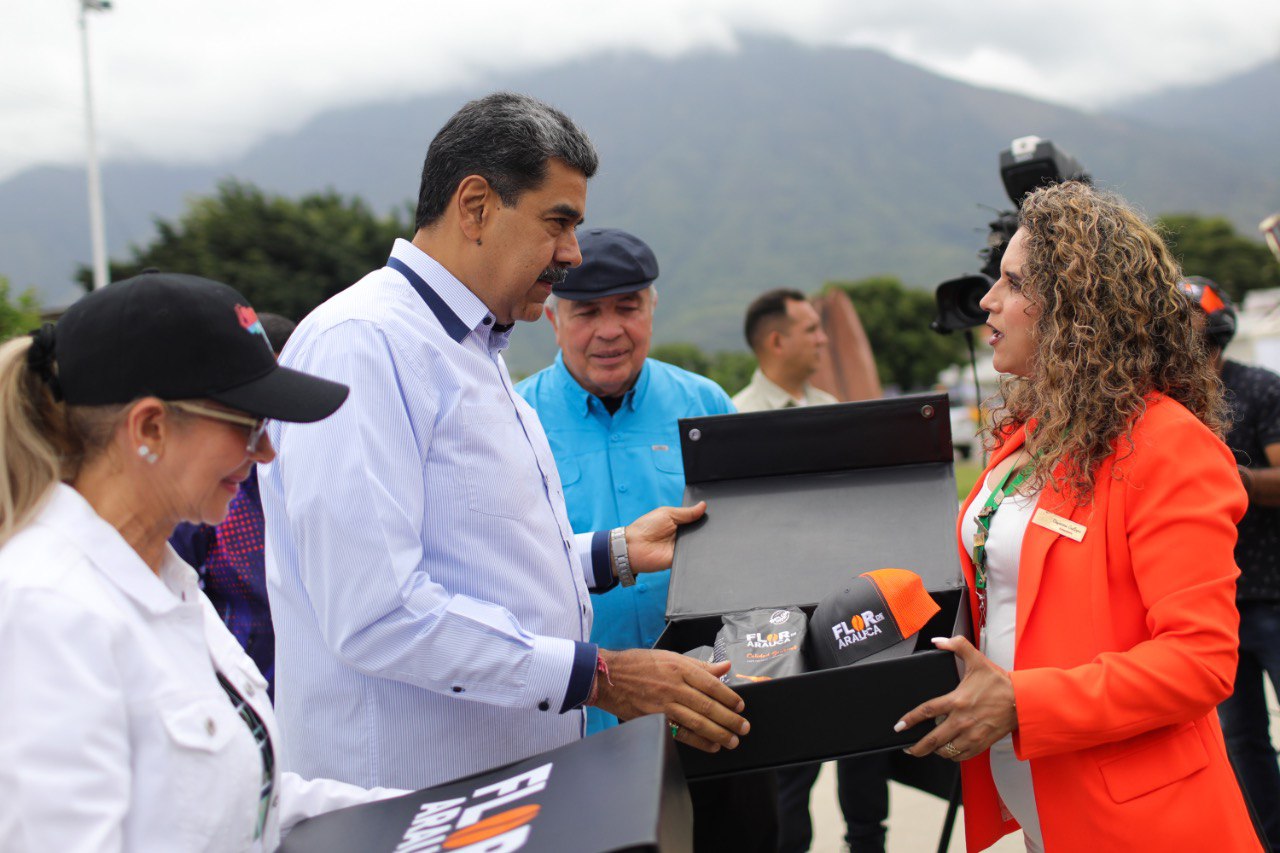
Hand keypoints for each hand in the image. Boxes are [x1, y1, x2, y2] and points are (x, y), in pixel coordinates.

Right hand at [594, 648, 747, 753]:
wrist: (608, 677)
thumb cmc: (637, 664)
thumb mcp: (670, 656)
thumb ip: (699, 665)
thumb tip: (724, 668)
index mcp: (679, 668)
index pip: (712, 684)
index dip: (729, 697)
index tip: (740, 706)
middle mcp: (673, 686)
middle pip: (708, 706)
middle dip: (730, 719)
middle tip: (743, 727)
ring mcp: (663, 705)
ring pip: (697, 722)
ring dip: (718, 733)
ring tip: (732, 740)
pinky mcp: (654, 720)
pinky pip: (680, 733)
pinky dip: (698, 741)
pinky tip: (711, 745)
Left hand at [624, 501, 706, 572]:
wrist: (635, 546)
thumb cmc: (646, 527)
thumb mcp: (668, 513)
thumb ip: (687, 512)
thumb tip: (703, 506)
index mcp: (679, 523)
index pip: (696, 520)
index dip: (703, 517)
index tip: (710, 513)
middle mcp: (682, 536)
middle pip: (699, 532)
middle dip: (703, 528)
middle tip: (705, 524)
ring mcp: (681, 549)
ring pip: (698, 544)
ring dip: (699, 540)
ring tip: (696, 534)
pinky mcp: (680, 560)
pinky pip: (692, 556)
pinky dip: (694, 552)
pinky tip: (694, 546)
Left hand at [896, 636, 1016, 761]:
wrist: (1024, 701)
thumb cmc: (1000, 683)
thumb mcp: (977, 660)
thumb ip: (957, 645)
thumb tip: (939, 640)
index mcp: (957, 701)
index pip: (927, 711)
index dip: (910, 719)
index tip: (899, 726)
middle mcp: (962, 720)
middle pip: (933, 740)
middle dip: (918, 748)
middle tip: (909, 749)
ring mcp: (972, 735)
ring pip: (947, 751)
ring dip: (935, 752)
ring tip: (928, 749)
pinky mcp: (982, 744)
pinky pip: (962, 756)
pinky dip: (953, 756)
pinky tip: (948, 751)